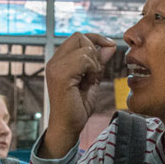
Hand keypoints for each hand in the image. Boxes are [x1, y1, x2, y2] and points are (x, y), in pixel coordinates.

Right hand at [40, 32, 116, 158]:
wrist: (68, 127)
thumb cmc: (78, 106)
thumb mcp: (92, 79)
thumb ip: (99, 62)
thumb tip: (110, 45)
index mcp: (59, 61)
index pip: (78, 37)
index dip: (95, 39)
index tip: (108, 49)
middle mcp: (54, 61)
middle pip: (79, 36)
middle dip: (94, 50)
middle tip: (95, 71)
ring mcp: (55, 67)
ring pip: (84, 48)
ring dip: (94, 63)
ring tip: (90, 79)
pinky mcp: (60, 75)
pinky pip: (84, 59)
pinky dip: (93, 68)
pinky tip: (89, 81)